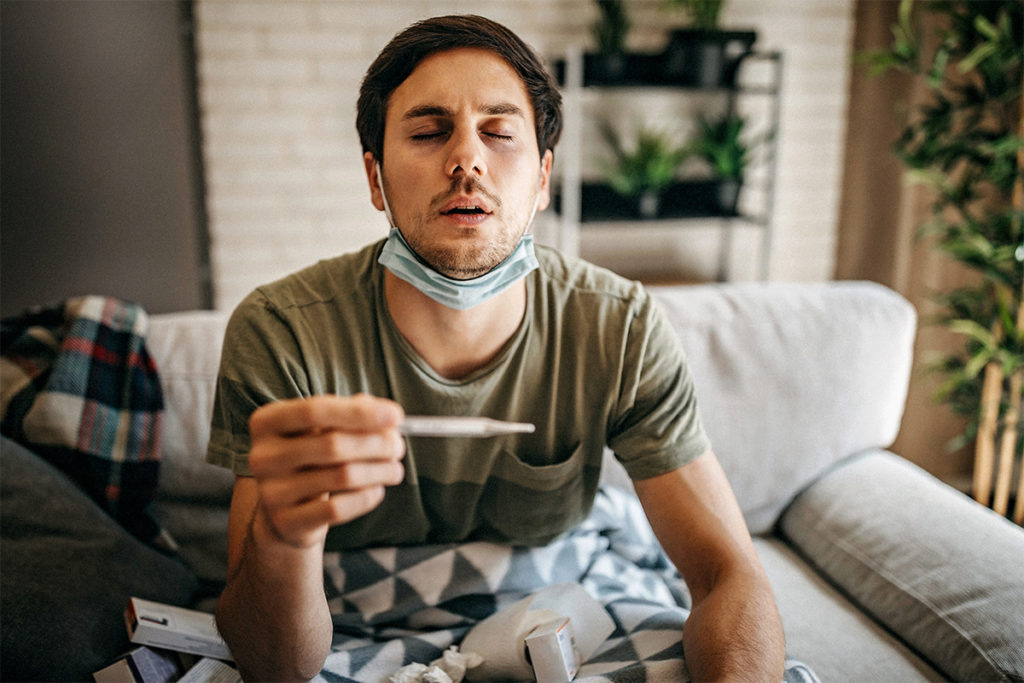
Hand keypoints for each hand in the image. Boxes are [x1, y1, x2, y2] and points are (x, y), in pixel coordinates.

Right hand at [246, 393, 405, 548]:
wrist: (285, 510)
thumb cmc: (311, 458)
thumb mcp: (323, 429)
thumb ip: (353, 414)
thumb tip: (388, 416)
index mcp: (267, 422)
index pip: (314, 410)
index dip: (359, 412)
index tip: (396, 416)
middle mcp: (262, 456)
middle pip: (332, 444)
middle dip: (376, 444)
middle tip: (398, 446)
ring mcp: (271, 492)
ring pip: (342, 477)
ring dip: (379, 470)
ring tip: (395, 469)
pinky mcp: (286, 522)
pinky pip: (338, 509)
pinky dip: (367, 497)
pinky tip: (377, 490)